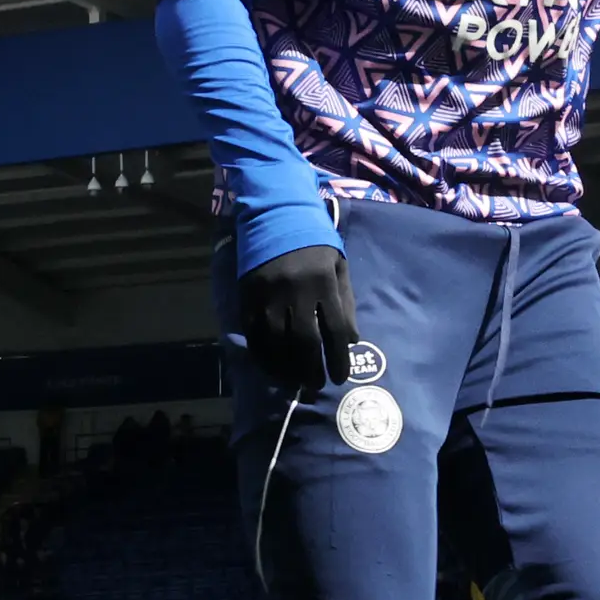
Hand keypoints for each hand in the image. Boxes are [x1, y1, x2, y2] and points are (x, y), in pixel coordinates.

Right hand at [235, 243, 360, 389]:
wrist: (274, 215)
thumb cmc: (314, 242)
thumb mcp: (338, 265)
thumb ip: (346, 302)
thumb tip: (351, 341)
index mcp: (323, 283)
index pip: (335, 331)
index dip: (339, 359)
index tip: (340, 377)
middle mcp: (296, 292)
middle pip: (305, 343)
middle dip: (313, 370)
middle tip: (317, 384)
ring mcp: (268, 296)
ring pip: (278, 344)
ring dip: (288, 368)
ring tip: (296, 382)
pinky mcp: (248, 297)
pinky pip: (254, 336)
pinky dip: (264, 357)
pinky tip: (273, 368)